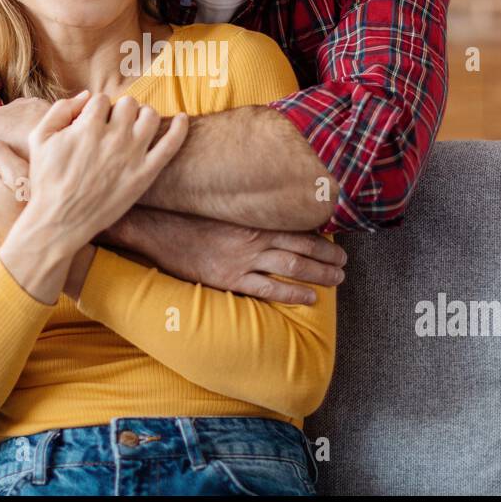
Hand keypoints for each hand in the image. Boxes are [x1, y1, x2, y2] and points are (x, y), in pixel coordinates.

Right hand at [16, 91, 188, 252]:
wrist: (60, 220)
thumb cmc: (47, 180)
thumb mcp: (39, 138)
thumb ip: (60, 109)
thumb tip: (86, 95)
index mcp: (88, 126)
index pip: (102, 99)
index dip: (96, 110)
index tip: (92, 124)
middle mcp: (113, 137)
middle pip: (128, 104)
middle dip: (120, 110)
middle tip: (113, 126)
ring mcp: (132, 156)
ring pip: (150, 116)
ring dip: (144, 115)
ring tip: (135, 125)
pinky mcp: (145, 174)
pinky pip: (171, 145)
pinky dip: (180, 128)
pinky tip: (184, 119)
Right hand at [101, 207, 346, 304]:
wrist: (156, 227)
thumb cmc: (187, 214)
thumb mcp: (218, 204)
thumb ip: (242, 206)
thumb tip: (260, 203)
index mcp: (252, 216)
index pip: (295, 223)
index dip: (319, 232)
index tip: (335, 236)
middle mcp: (254, 236)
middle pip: (302, 245)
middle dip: (328, 255)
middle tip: (344, 263)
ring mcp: (243, 258)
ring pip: (293, 266)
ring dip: (320, 273)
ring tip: (337, 279)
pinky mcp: (231, 278)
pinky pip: (269, 288)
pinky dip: (293, 293)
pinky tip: (310, 298)